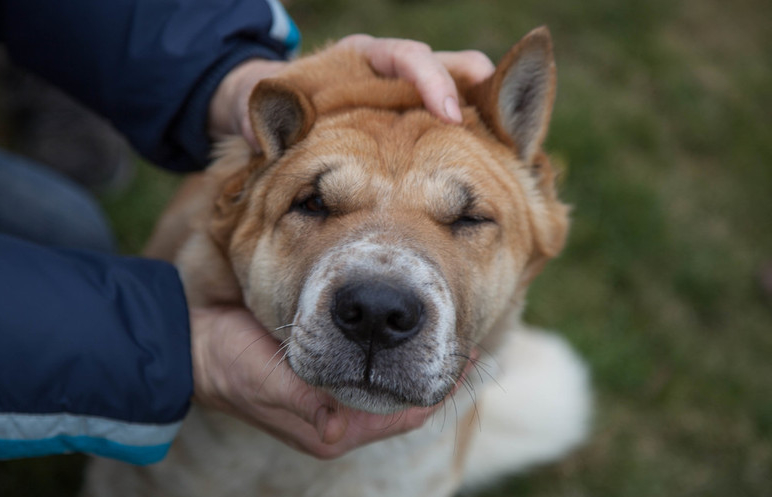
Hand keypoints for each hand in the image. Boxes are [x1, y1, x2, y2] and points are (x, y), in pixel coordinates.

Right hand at [190, 306, 450, 458]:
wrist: (195, 348)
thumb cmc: (229, 365)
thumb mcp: (267, 382)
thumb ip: (304, 404)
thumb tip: (337, 428)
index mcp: (333, 431)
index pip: (404, 416)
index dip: (441, 390)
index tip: (471, 358)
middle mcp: (338, 421)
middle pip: (403, 403)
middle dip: (434, 376)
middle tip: (467, 340)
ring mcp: (332, 401)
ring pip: (389, 386)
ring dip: (416, 364)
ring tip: (445, 332)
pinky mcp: (323, 378)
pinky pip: (370, 371)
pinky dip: (392, 356)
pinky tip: (403, 331)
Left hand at [208, 35, 494, 149]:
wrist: (268, 111)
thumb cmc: (271, 109)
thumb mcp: (265, 108)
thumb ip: (270, 118)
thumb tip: (267, 129)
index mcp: (359, 59)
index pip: (405, 57)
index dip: (430, 81)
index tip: (448, 113)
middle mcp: (389, 70)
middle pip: (446, 66)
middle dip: (474, 92)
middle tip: (499, 124)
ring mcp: (403, 92)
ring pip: (455, 91)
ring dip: (478, 115)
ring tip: (507, 146)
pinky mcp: (410, 118)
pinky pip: (446, 121)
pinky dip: (468, 136)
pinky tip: (488, 162)